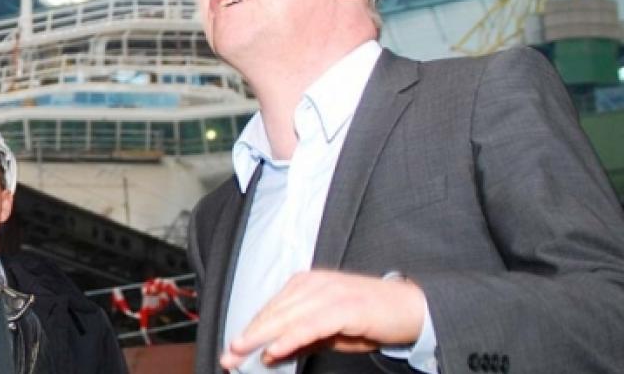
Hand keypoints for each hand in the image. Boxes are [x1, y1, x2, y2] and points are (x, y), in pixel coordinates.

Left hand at [220, 270, 425, 369]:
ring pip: (287, 317)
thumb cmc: (369, 319)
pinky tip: (274, 350)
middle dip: (248, 336)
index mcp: (307, 284)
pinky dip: (290, 338)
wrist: (411, 308)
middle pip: (274, 312)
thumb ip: (300, 340)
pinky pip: (311, 324)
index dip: (250, 329)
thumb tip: (270, 354)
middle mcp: (315, 283)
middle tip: (228, 356)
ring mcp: (330, 293)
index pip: (271, 308)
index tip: (231, 350)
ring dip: (261, 337)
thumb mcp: (329, 333)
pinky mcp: (345, 307)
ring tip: (241, 353)